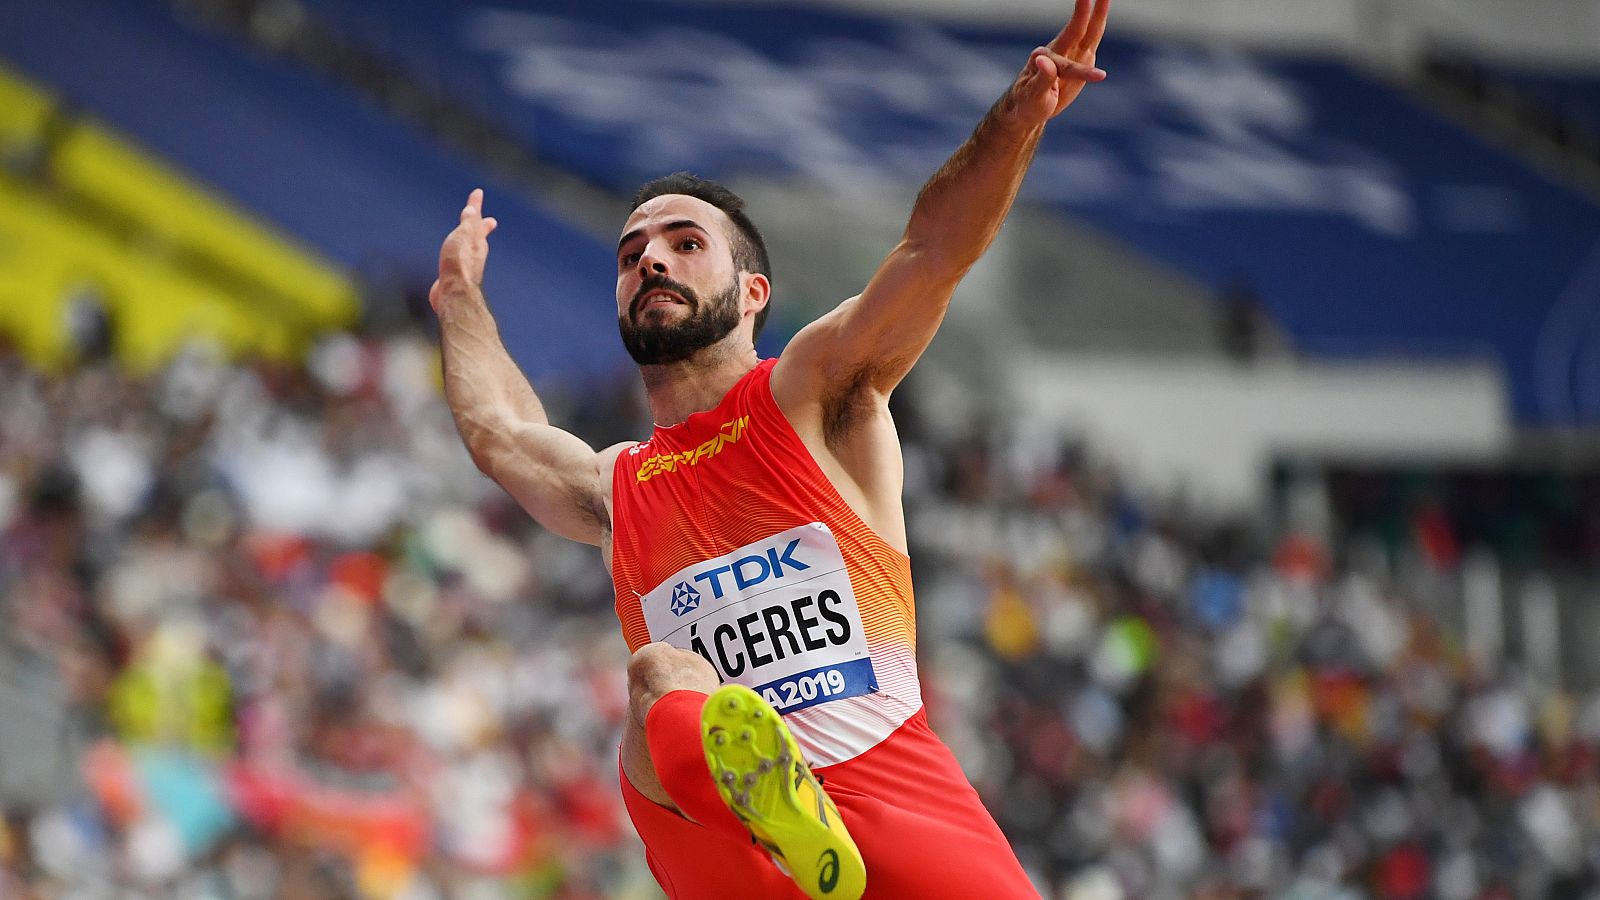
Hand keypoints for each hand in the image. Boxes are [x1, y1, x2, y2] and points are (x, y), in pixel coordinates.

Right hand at [430, 188, 498, 311]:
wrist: (454, 292)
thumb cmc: (459, 263)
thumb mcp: (463, 236)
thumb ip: (468, 223)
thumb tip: (473, 209)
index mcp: (477, 241)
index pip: (477, 219)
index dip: (476, 206)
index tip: (478, 193)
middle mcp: (474, 253)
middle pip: (478, 236)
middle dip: (481, 227)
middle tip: (490, 221)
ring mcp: (465, 266)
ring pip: (469, 250)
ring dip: (471, 243)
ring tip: (472, 240)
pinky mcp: (455, 277)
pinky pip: (457, 261)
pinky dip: (456, 256)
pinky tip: (454, 261)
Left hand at [1007, 0, 1109, 125]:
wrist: (1030, 108)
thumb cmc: (1028, 103)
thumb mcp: (1033, 96)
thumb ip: (1041, 79)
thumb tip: (1045, 60)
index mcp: (1042, 58)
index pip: (1064, 64)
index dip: (1080, 70)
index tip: (1100, 77)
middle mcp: (1056, 49)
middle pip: (1075, 30)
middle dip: (1083, 12)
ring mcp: (1070, 51)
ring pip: (1087, 29)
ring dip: (1097, 11)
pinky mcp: (1081, 56)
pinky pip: (1093, 36)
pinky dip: (1098, 20)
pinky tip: (1103, 5)